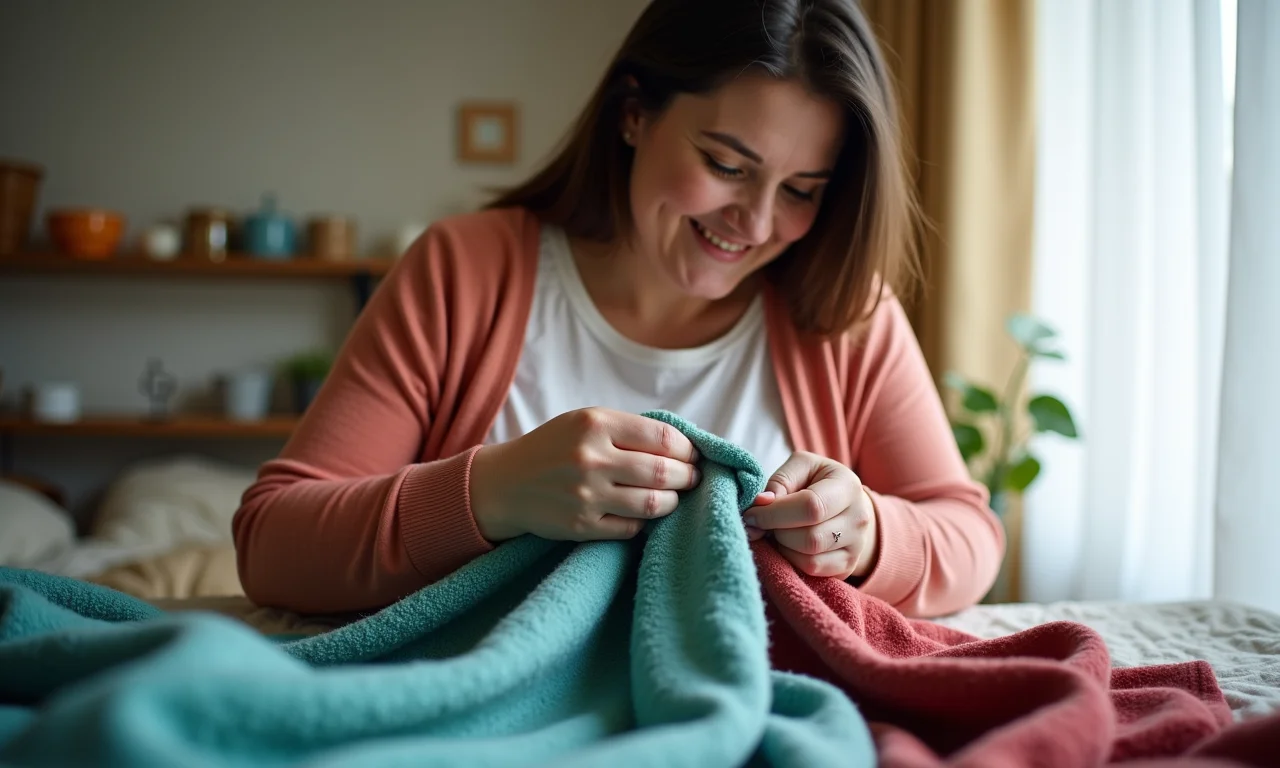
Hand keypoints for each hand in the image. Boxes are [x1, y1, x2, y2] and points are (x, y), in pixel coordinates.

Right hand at [469, 408, 700, 542]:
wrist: (504, 483)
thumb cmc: (554, 449)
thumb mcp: (585, 422)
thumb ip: (629, 430)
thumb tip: (685, 447)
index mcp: (595, 424)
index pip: (663, 438)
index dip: (688, 450)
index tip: (694, 456)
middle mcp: (591, 458)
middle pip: (664, 472)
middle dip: (688, 478)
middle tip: (692, 479)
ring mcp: (586, 495)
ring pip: (653, 504)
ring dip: (671, 502)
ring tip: (673, 497)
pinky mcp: (581, 526)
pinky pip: (632, 528)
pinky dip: (643, 522)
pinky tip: (641, 513)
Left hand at [744, 451, 878, 579]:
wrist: (846, 504)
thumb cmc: (817, 481)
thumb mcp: (801, 467)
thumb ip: (780, 481)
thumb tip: (761, 504)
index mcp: (847, 486)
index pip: (811, 507)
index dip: (774, 513)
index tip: (751, 514)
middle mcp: (858, 518)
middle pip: (810, 538)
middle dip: (777, 531)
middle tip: (765, 523)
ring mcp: (856, 547)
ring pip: (810, 559)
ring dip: (783, 547)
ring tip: (778, 532)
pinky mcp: (847, 566)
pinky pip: (812, 571)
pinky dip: (791, 560)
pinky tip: (788, 545)